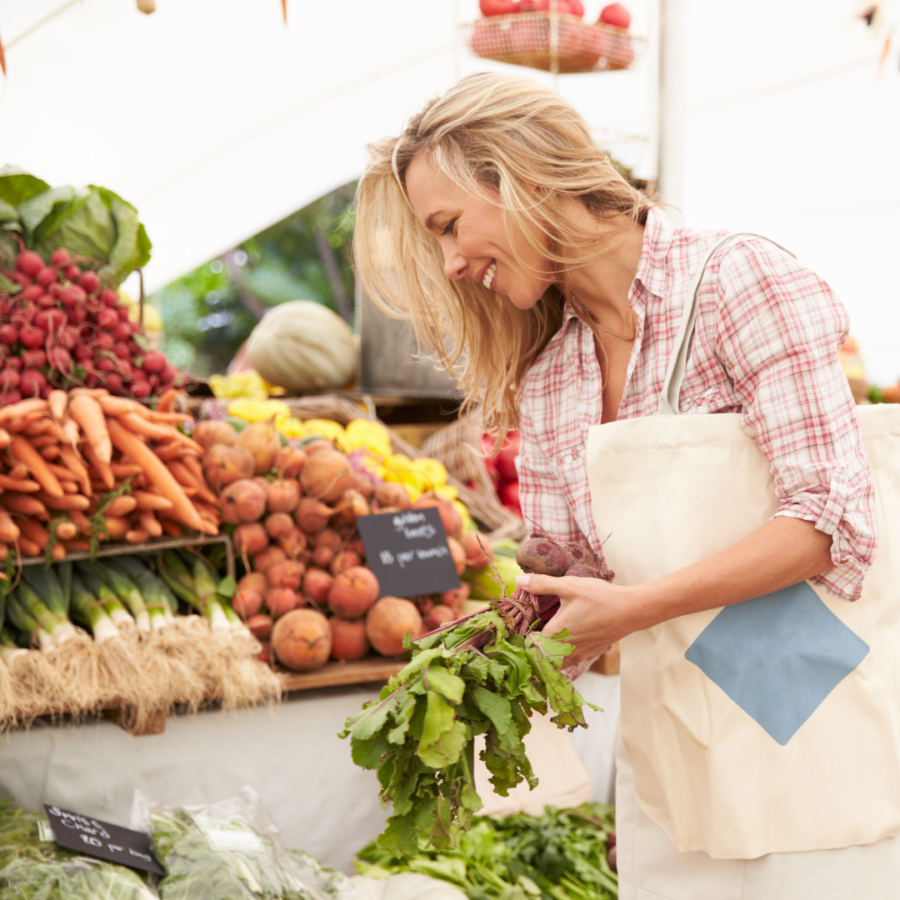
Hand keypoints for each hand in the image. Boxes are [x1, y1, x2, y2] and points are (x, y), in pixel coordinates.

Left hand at [515, 572, 643, 666]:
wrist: (631, 610)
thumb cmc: (600, 598)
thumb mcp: (569, 586)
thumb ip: (542, 583)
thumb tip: (518, 579)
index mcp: (556, 633)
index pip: (530, 646)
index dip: (521, 641)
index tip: (515, 635)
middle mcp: (566, 648)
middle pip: (541, 659)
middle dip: (532, 652)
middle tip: (525, 641)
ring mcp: (580, 654)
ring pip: (556, 664)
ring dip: (547, 656)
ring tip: (542, 642)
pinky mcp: (591, 653)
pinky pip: (570, 662)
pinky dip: (562, 657)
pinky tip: (562, 643)